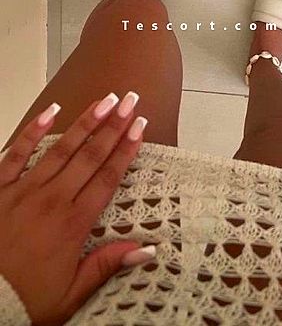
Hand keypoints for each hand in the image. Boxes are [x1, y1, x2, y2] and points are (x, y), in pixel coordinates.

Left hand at [0, 91, 150, 324]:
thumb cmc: (26, 299)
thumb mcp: (72, 293)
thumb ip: (107, 265)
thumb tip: (146, 250)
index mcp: (73, 224)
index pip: (108, 177)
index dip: (126, 150)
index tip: (140, 127)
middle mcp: (52, 200)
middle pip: (90, 156)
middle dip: (113, 126)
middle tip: (130, 101)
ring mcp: (24, 190)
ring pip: (61, 149)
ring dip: (85, 123)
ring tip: (104, 100)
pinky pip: (17, 153)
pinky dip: (33, 131)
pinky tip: (51, 111)